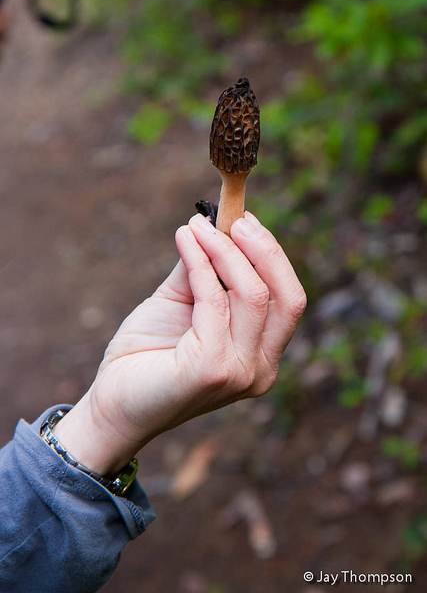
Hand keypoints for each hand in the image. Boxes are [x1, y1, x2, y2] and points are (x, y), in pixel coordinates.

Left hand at [54, 212, 305, 476]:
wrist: (112, 402)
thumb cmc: (147, 354)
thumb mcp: (183, 303)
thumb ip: (205, 272)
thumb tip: (216, 226)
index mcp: (261, 356)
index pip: (288, 301)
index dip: (272, 256)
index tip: (244, 221)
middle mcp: (260, 370)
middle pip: (286, 297)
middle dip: (263, 249)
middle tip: (234, 219)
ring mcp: (240, 373)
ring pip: (253, 294)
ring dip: (224, 250)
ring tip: (197, 226)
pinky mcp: (211, 371)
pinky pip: (213, 300)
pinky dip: (199, 263)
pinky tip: (184, 241)